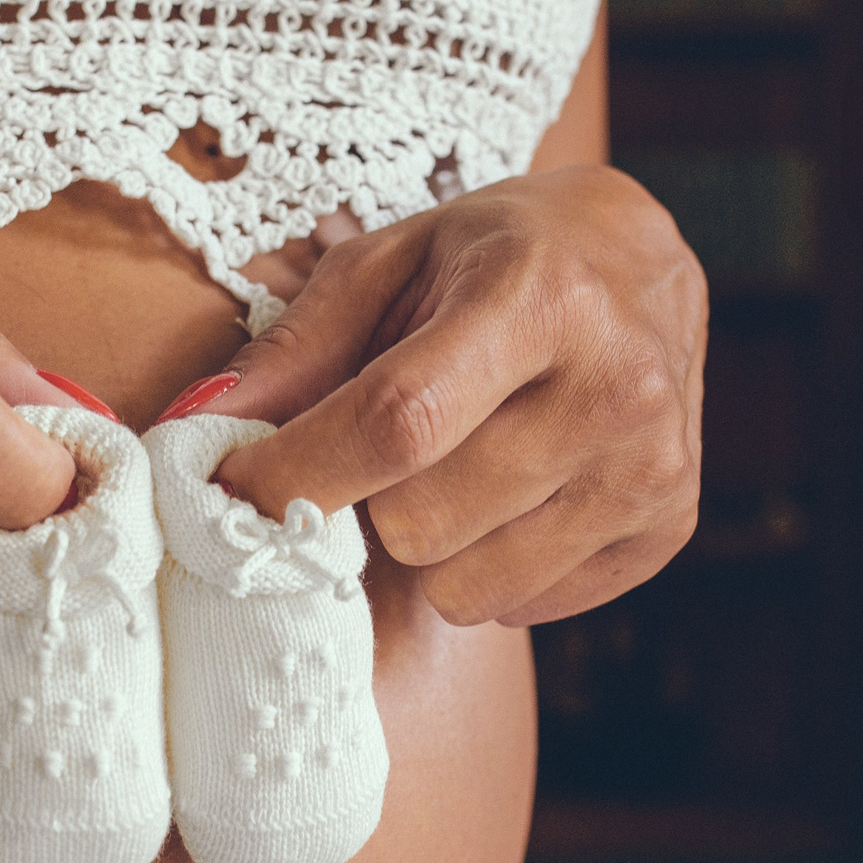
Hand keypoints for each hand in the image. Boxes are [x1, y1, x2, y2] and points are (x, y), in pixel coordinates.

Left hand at [175, 165, 705, 626]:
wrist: (643, 256)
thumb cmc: (492, 256)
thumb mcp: (386, 264)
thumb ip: (291, 352)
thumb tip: (194, 433)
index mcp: (538, 296)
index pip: (398, 421)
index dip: (296, 474)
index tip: (229, 490)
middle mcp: (616, 384)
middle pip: (423, 522)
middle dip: (369, 500)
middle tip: (384, 450)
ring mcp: (653, 466)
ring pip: (465, 585)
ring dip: (428, 544)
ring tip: (454, 466)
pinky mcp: (669, 526)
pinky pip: (520, 606)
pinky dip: (488, 563)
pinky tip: (509, 493)